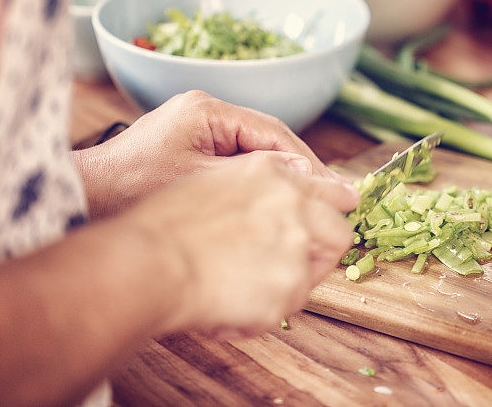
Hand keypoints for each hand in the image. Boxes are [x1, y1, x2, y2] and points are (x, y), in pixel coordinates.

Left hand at [75, 91, 342, 216]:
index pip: (271, 131)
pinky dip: (257, 179)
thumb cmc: (132, 188)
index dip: (305, 160)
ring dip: (279, 174)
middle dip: (297, 167)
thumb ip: (252, 174)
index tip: (330, 186)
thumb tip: (302, 174)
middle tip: (329, 195)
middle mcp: (205, 111)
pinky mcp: (192, 145)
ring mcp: (198, 127)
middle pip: (267, 137)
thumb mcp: (199, 181)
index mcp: (207, 110)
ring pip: (254, 149)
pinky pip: (237, 159)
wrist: (85, 197)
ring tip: (307, 201)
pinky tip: (272, 200)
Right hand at [127, 151, 358, 337]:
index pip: (328, 190)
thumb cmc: (163, 223)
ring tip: (241, 289)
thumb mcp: (212, 177)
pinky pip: (284, 310)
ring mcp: (295, 251)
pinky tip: (224, 309)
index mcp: (274, 177)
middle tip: (293, 265)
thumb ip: (258, 178)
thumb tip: (286, 178)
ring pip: (312, 276)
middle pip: (339, 233)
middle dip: (324, 250)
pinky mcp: (288, 292)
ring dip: (285, 284)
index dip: (337, 204)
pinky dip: (257, 315)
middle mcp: (294, 209)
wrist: (149, 261)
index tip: (342, 210)